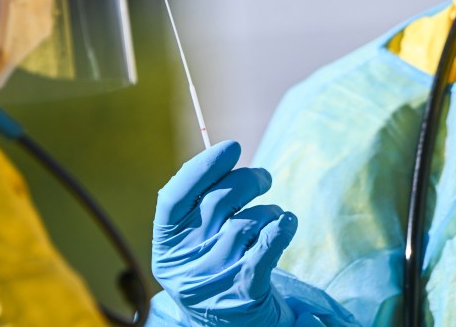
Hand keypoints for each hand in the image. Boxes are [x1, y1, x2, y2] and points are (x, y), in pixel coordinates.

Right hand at [152, 140, 297, 325]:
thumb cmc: (214, 266)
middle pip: (217, 202)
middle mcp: (185, 261)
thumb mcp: (194, 241)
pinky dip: (279, 231)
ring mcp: (212, 278)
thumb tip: (222, 153)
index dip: (203, 167)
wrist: (229, 324)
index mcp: (167, 243)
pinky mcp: (243, 292)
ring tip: (274, 214)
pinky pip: (264, 252)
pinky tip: (288, 221)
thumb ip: (200, 204)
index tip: (232, 146)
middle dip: (247, 180)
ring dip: (267, 210)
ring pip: (245, 224)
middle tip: (264, 178)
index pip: (175, 195)